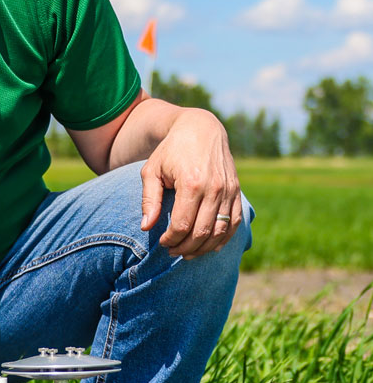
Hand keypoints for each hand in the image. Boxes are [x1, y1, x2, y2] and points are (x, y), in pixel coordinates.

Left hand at [139, 108, 241, 258]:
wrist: (200, 129)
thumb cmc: (171, 150)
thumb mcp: (152, 170)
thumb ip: (149, 199)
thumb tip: (146, 227)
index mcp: (191, 184)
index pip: (183, 225)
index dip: (172, 239)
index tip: (162, 243)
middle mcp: (214, 189)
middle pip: (202, 233)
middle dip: (186, 248)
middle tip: (172, 252)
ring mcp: (229, 191)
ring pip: (220, 232)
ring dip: (204, 248)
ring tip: (188, 253)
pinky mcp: (237, 191)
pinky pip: (235, 222)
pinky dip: (224, 238)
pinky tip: (210, 246)